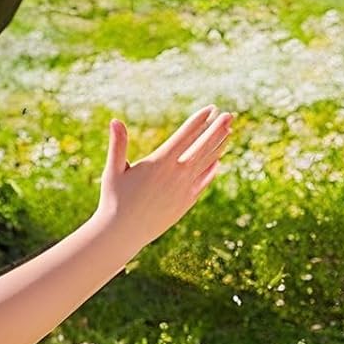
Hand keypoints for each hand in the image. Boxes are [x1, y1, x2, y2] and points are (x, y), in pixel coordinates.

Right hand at [94, 106, 233, 247]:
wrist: (124, 233)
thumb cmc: (114, 199)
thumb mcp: (114, 170)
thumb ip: (118, 145)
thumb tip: (115, 121)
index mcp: (160, 163)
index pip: (185, 136)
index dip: (199, 121)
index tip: (210, 109)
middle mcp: (176, 175)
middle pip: (202, 147)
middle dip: (217, 129)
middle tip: (230, 115)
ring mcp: (184, 189)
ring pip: (206, 163)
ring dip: (218, 145)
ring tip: (228, 131)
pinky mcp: (186, 202)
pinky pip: (203, 182)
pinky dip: (212, 169)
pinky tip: (219, 160)